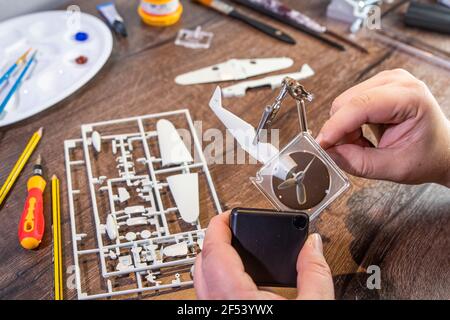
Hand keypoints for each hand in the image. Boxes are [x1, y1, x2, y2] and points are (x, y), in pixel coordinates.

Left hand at [194, 211, 333, 299]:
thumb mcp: (313, 306)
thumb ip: (314, 273)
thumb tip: (313, 244)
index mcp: (235, 298)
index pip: (213, 250)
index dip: (218, 225)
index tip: (228, 214)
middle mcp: (218, 305)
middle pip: (200, 262)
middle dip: (214, 239)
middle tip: (231, 227)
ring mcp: (216, 313)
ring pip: (200, 280)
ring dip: (212, 259)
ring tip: (232, 247)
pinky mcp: (221, 318)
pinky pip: (208, 294)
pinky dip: (216, 278)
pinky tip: (234, 275)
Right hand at [316, 69, 449, 185]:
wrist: (441, 150)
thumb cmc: (427, 155)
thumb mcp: (394, 167)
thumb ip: (359, 163)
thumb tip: (329, 154)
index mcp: (410, 97)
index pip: (360, 105)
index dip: (336, 126)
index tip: (322, 145)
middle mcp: (397, 81)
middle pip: (346, 102)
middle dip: (341, 131)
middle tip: (352, 152)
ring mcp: (385, 81)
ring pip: (343, 104)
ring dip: (344, 129)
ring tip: (364, 144)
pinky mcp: (376, 87)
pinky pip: (347, 104)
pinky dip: (348, 124)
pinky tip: (364, 134)